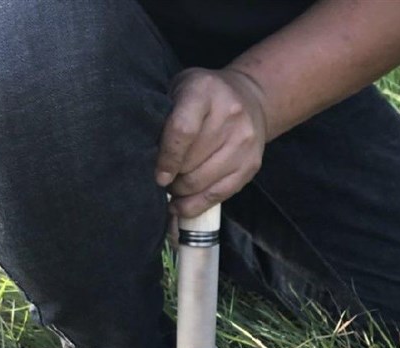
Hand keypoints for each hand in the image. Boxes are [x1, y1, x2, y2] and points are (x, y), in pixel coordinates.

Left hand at [156, 68, 268, 217]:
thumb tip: (146, 159)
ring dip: (182, 191)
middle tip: (163, 178)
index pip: (183, 131)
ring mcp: (243, 142)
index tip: (158, 175)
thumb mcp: (181, 90)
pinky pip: (218, 195)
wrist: (253, 99)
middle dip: (172, 176)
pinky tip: (181, 204)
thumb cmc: (205, 97)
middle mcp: (229, 115)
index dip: (167, 159)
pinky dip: (195, 205)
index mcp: (205, 91)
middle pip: (191, 162)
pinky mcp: (251, 165)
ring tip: (174, 186)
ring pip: (202, 183)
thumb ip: (165, 117)